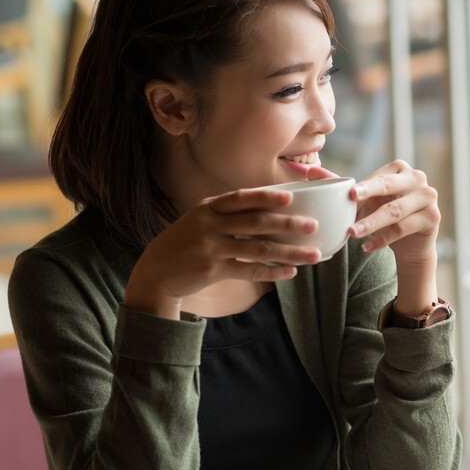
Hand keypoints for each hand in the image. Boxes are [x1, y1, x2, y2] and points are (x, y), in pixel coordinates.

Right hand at [123, 188, 321, 318]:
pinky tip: (291, 273)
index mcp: (208, 208)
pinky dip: (272, 272)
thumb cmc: (186, 243)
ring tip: (313, 255)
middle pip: (255, 222)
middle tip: (313, 225)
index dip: (266, 197)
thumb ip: (228, 214)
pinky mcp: (212, 270)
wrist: (156, 272)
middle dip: (287, 224)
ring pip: (258, 249)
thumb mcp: (200, 220)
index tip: (290, 197)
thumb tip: (268, 210)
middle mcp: (209, 225)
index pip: (241, 198)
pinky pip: (249, 270)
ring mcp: (211, 248)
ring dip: (289, 252)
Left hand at [308, 162, 439, 316]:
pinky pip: (404, 228)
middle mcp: (417, 178)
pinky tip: (367, 247)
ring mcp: (428, 197)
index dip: (365, 185)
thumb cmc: (384, 214)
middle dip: (370, 196)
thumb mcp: (364, 201)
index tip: (350, 194)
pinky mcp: (433, 217)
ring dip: (372, 223)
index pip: (380, 177)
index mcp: (400, 169)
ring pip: (396, 211)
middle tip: (352, 202)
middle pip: (390, 188)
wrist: (411, 242)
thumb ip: (340, 186)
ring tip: (352, 234)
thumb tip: (309, 172)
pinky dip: (383, 238)